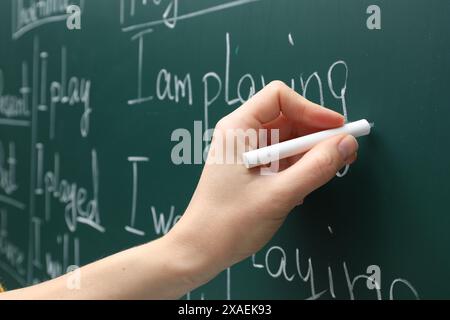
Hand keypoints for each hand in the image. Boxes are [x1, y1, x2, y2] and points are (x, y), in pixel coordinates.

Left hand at [167, 81, 358, 283]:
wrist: (201, 251)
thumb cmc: (229, 222)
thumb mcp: (278, 195)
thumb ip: (316, 168)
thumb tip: (348, 143)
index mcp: (238, 128)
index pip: (279, 97)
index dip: (312, 109)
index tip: (337, 130)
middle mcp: (243, 134)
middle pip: (289, 118)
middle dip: (317, 134)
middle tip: (345, 154)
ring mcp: (249, 153)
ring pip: (290, 140)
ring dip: (312, 154)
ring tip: (330, 172)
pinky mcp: (255, 170)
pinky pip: (284, 159)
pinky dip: (301, 168)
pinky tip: (306, 187)